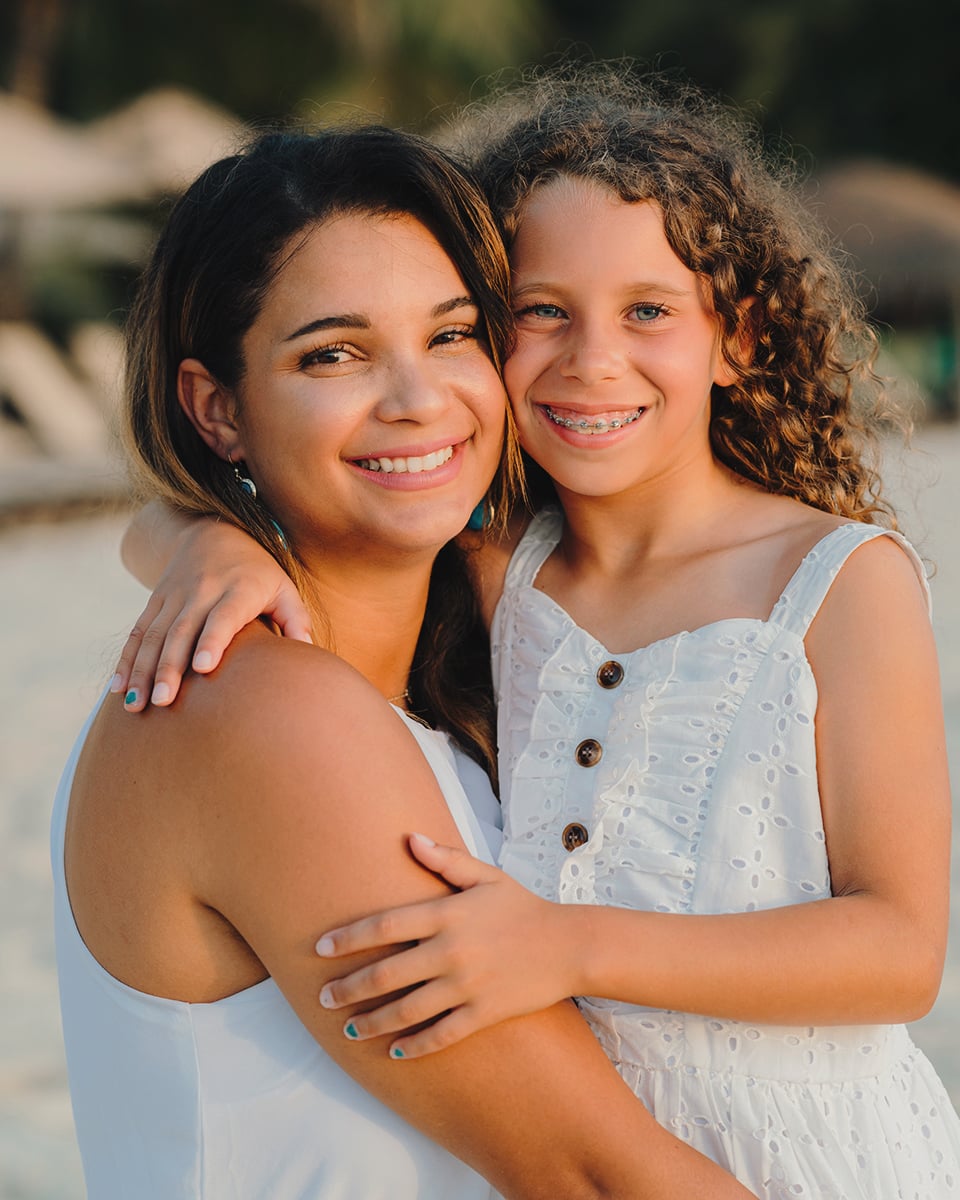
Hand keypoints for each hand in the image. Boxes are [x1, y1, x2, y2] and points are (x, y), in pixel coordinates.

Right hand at [113, 520, 311, 710]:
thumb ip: (296, 619)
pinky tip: (118, 689)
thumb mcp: (283, 587)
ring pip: (153, 635)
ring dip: (142, 670)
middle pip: (182, 631)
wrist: (214, 531)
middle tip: (163, 702)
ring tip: (137, 705)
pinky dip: (126, 660)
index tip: (203, 667)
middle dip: (169, 667)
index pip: (223, 616)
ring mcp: (175, 596)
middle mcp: (201, 591)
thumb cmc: (259, 572)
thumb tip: (307, 652)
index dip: (212, 640)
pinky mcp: (156, 601)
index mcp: (237, 589)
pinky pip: (138, 632)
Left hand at [316, 833, 576, 1058]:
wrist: (568, 945)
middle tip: (323, 998)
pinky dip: (415, 1046)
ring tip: (349, 1029)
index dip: (348, 938)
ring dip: (373, 1022)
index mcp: (447, 913)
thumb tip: (408, 838)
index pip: (384, 926)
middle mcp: (452, 950)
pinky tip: (395, 1052)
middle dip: (349, 988)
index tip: (319, 949)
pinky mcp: (484, 1013)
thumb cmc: (522, 906)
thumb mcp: (485, 876)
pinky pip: (442, 1034)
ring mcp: (467, 985)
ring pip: (408, 1010)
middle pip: (387, 973)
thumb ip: (444, 859)